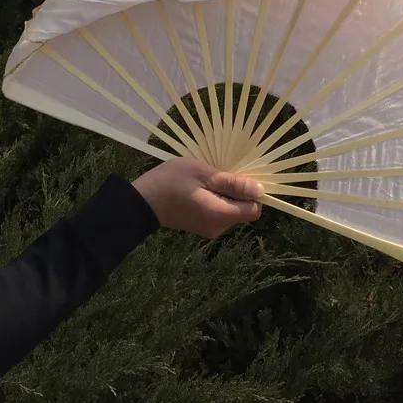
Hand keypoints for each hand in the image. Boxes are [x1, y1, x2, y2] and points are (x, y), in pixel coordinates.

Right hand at [132, 158, 263, 239]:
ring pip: (232, 210)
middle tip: (219, 173)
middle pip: (243, 210)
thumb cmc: (172, 181)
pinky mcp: (202, 226)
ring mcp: (209, 229)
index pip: (254, 210)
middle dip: (238, 191)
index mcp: (220, 215)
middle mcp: (218, 227)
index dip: (253, 193)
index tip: (241, 176)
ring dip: (226, 193)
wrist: (142, 200)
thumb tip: (259, 190)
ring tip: (207, 179)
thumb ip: (232, 183)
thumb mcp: (203, 174)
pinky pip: (220, 212)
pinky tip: (202, 188)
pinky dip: (217, 199)